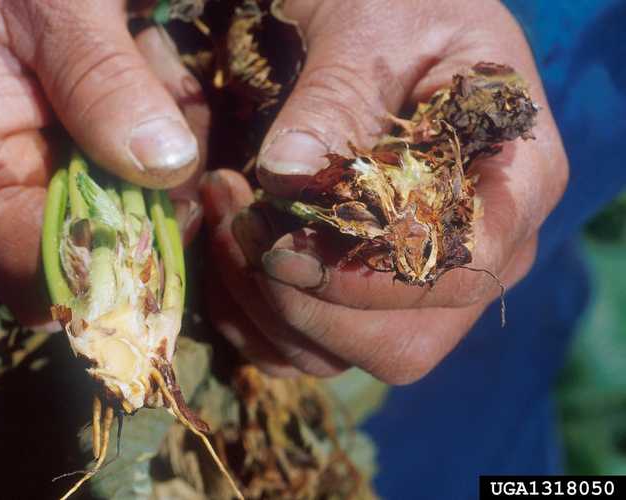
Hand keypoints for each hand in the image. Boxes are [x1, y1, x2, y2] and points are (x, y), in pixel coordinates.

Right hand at [0, 0, 208, 323]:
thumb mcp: (46, 1)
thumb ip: (98, 77)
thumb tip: (165, 166)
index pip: (48, 284)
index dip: (122, 263)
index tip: (179, 199)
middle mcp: (5, 208)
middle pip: (111, 260)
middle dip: (163, 192)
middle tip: (174, 99)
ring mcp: (50, 191)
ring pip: (146, 221)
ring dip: (174, 146)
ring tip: (153, 59)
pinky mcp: (85, 171)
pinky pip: (153, 184)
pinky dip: (173, 133)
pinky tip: (155, 69)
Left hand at [201, 0, 567, 380]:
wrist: (387, 21)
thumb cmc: (397, 9)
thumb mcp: (373, 25)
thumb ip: (339, 93)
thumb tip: (287, 175)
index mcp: (512, 184)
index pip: (454, 274)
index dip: (365, 277)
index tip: (282, 242)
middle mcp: (476, 254)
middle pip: (401, 345)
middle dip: (302, 301)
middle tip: (240, 218)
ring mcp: (418, 284)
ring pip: (342, 354)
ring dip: (261, 303)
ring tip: (226, 210)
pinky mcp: (362, 293)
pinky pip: (303, 349)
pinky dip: (249, 318)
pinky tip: (225, 250)